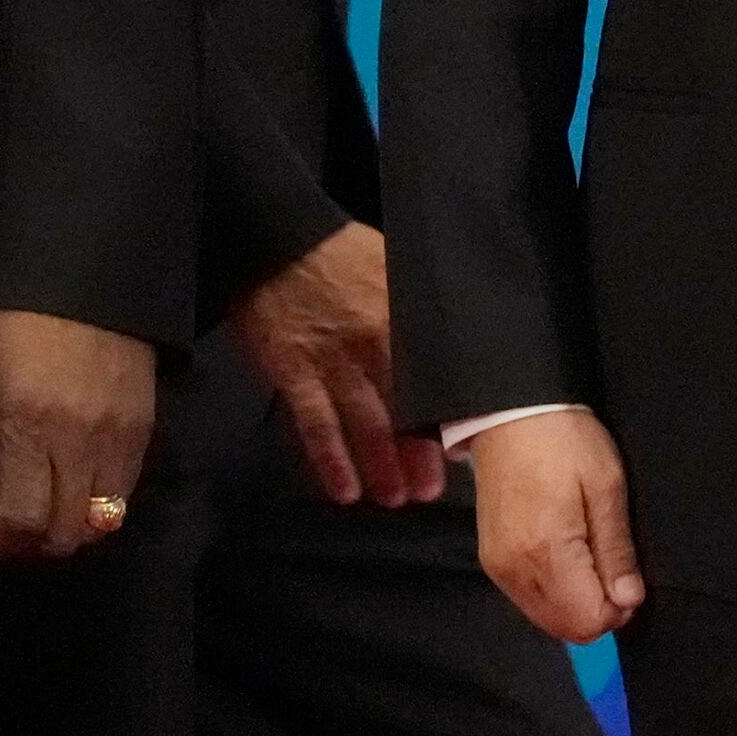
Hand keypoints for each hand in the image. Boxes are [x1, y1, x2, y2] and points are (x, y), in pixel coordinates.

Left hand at [0, 309, 158, 563]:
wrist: (85, 278)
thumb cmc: (13, 325)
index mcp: (28, 424)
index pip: (20, 519)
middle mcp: (80, 441)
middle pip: (61, 535)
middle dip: (22, 545)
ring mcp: (119, 441)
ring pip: (96, 526)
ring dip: (58, 532)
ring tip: (30, 510)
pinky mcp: (144, 436)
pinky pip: (122, 500)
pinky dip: (90, 512)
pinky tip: (63, 491)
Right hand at [224, 224, 441, 509]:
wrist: (273, 237)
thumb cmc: (339, 251)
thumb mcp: (398, 265)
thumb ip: (423, 306)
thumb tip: (457, 340)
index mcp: (404, 319)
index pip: (435, 379)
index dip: (450, 417)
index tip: (463, 448)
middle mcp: (374, 347)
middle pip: (405, 411)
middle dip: (419, 456)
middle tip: (428, 491)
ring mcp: (332, 363)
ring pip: (365, 426)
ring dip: (381, 466)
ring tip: (394, 498)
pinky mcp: (293, 373)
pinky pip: (315, 425)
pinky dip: (330, 461)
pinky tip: (343, 490)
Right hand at [469, 411, 644, 641]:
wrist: (509, 412)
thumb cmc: (565, 441)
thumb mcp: (606, 487)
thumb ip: (616, 550)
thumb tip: (628, 600)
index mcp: (545, 552)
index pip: (587, 621)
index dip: (617, 608)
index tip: (626, 575)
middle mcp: (514, 570)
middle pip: (565, 628)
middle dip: (597, 610)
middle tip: (611, 567)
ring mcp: (497, 567)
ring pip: (546, 619)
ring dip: (575, 603)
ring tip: (588, 555)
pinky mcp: (490, 560)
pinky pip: (528, 599)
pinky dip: (554, 593)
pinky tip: (565, 557)